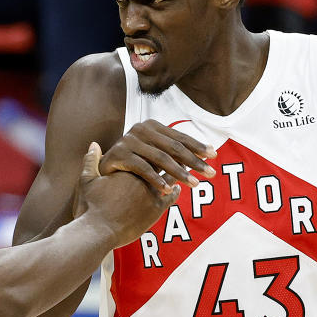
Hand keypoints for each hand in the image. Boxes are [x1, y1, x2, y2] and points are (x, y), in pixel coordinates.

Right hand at [76, 142, 180, 246]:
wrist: (98, 232)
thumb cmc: (90, 207)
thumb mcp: (86, 180)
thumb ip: (91, 161)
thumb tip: (94, 145)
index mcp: (126, 166)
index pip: (149, 150)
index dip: (160, 146)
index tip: (167, 142)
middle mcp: (142, 176)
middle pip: (164, 161)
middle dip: (176, 156)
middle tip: (185, 153)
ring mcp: (150, 192)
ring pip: (171, 177)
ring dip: (180, 172)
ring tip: (187, 169)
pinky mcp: (155, 209)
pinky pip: (171, 196)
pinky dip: (175, 191)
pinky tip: (178, 189)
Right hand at [98, 120, 215, 194]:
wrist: (102, 182)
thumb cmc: (131, 171)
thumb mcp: (152, 159)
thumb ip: (172, 154)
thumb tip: (204, 154)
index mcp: (150, 126)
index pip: (179, 137)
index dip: (197, 146)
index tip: (213, 156)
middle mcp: (139, 129)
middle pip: (173, 147)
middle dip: (194, 161)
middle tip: (210, 173)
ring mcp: (128, 141)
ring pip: (160, 158)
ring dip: (180, 172)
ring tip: (194, 184)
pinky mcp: (118, 155)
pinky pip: (143, 168)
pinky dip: (156, 179)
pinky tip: (168, 189)